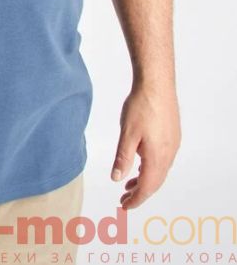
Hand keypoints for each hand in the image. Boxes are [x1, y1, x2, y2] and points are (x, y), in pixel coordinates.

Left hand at [111, 81, 180, 209]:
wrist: (157, 83)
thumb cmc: (141, 106)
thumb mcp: (127, 134)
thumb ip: (122, 158)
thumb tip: (117, 178)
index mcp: (157, 156)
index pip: (148, 187)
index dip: (136, 199)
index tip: (124, 206)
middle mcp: (169, 153)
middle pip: (155, 181)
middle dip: (140, 192)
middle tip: (124, 199)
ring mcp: (173, 144)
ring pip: (160, 170)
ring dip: (145, 180)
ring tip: (130, 184)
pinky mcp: (172, 135)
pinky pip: (163, 159)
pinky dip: (151, 168)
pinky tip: (141, 163)